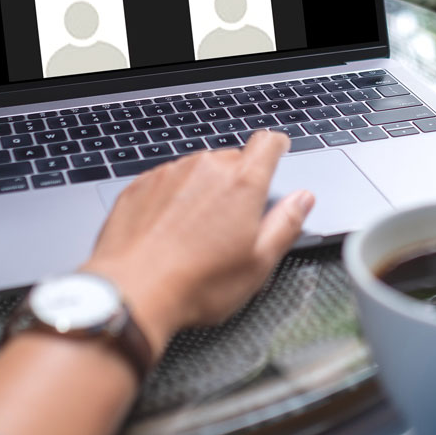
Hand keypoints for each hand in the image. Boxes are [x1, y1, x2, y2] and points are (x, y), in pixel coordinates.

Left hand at [81, 131, 312, 352]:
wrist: (132, 290)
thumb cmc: (196, 283)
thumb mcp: (258, 263)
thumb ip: (286, 224)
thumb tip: (303, 200)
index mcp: (242, 184)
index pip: (266, 144)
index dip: (276, 145)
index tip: (277, 149)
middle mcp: (205, 168)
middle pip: (231, 160)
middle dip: (236, 182)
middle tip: (232, 221)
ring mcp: (169, 173)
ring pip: (196, 171)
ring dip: (202, 191)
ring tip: (196, 233)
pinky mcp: (140, 185)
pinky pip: (166, 183)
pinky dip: (172, 200)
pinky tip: (169, 232)